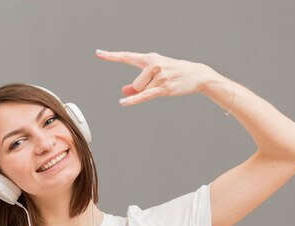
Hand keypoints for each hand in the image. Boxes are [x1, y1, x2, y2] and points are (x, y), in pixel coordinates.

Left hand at [95, 50, 214, 105]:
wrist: (197, 74)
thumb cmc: (173, 73)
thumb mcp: (155, 74)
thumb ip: (137, 83)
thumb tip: (123, 92)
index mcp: (149, 58)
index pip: (126, 57)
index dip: (111, 56)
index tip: (98, 53)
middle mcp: (154, 64)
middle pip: (135, 84)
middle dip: (141, 89)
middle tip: (158, 83)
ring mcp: (159, 76)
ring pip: (142, 90)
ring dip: (149, 92)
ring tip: (165, 85)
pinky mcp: (164, 88)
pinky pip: (145, 96)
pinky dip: (133, 100)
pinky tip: (123, 103)